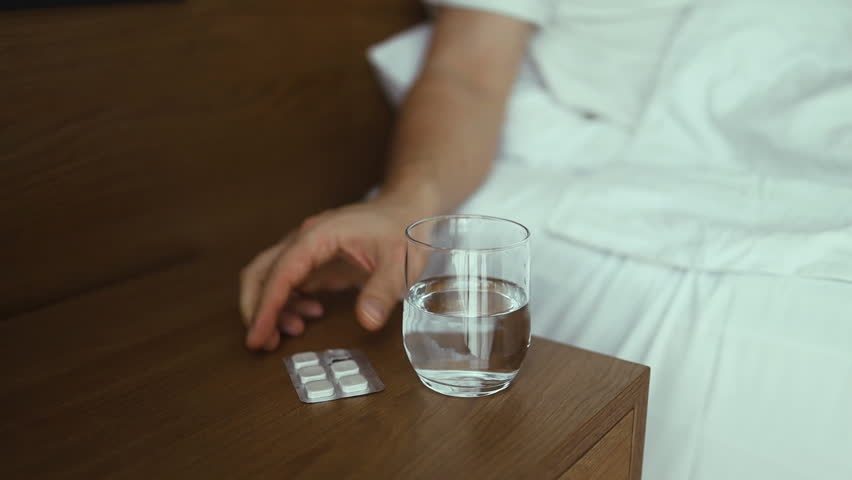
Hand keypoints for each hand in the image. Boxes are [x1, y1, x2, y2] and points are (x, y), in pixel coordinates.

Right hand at [239, 201, 411, 350]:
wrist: (408, 211)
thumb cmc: (403, 231)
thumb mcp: (399, 263)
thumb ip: (382, 291)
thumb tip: (367, 320)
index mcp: (319, 236)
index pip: (280, 273)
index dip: (266, 307)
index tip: (256, 336)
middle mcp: (306, 240)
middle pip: (261, 273)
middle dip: (256, 309)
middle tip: (263, 341)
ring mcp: (309, 250)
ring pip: (271, 279)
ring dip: (272, 308)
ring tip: (294, 331)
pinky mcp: (316, 260)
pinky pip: (290, 283)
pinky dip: (289, 303)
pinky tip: (310, 315)